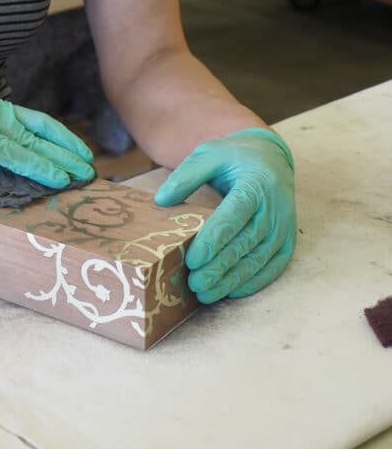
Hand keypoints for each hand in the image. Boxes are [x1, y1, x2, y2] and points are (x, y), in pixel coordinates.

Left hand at [154, 127, 295, 302]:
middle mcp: (275, 207)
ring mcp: (284, 226)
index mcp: (256, 183)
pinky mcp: (288, 239)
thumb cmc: (235, 157)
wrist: (271, 157)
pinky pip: (273, 266)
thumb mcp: (209, 154)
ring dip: (232, 280)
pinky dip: (253, 282)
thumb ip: (186, 175)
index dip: (213, 240)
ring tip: (205, 293)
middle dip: (219, 267)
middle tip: (194, 283)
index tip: (192, 260)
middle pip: (245, 243)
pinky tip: (231, 291)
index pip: (234, 216)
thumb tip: (161, 199)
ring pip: (258, 259)